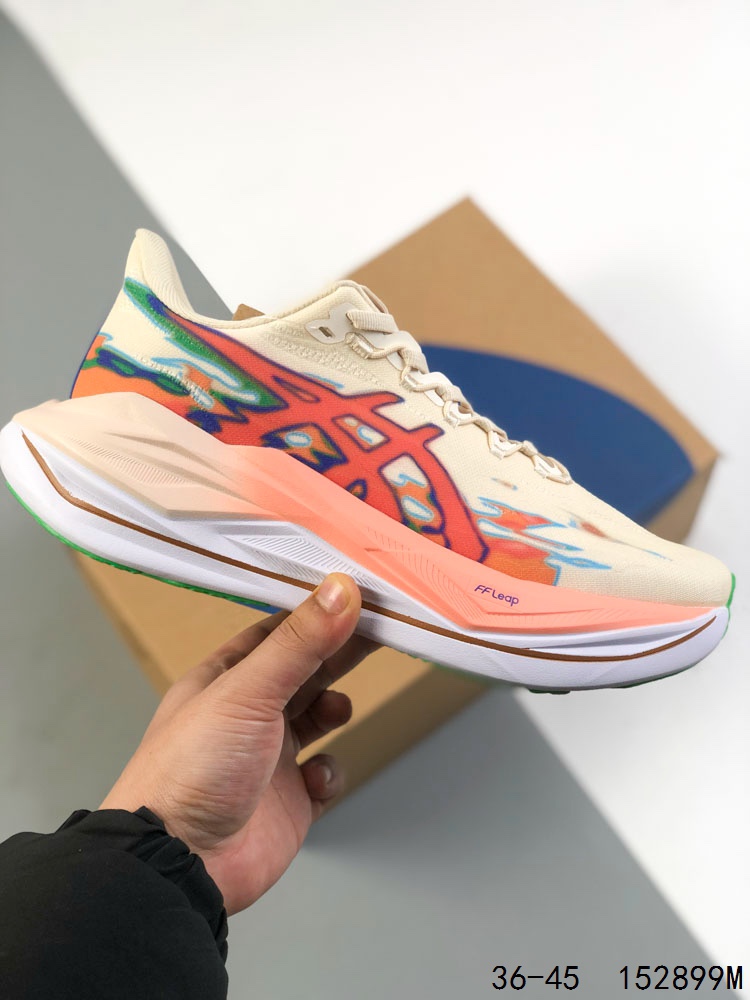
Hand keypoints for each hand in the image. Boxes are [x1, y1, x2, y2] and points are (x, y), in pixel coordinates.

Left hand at [100, 573, 374, 914]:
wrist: (179, 864)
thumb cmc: (192, 768)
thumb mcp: (248, 691)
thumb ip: (299, 643)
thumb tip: (340, 589)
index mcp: (225, 678)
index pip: (278, 632)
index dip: (316, 612)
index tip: (357, 593)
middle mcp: (246, 713)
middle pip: (305, 669)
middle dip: (338, 652)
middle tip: (380, 631)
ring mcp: (268, 758)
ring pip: (317, 718)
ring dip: (335, 709)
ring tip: (337, 711)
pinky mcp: (288, 802)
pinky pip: (324, 775)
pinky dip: (329, 772)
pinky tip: (315, 778)